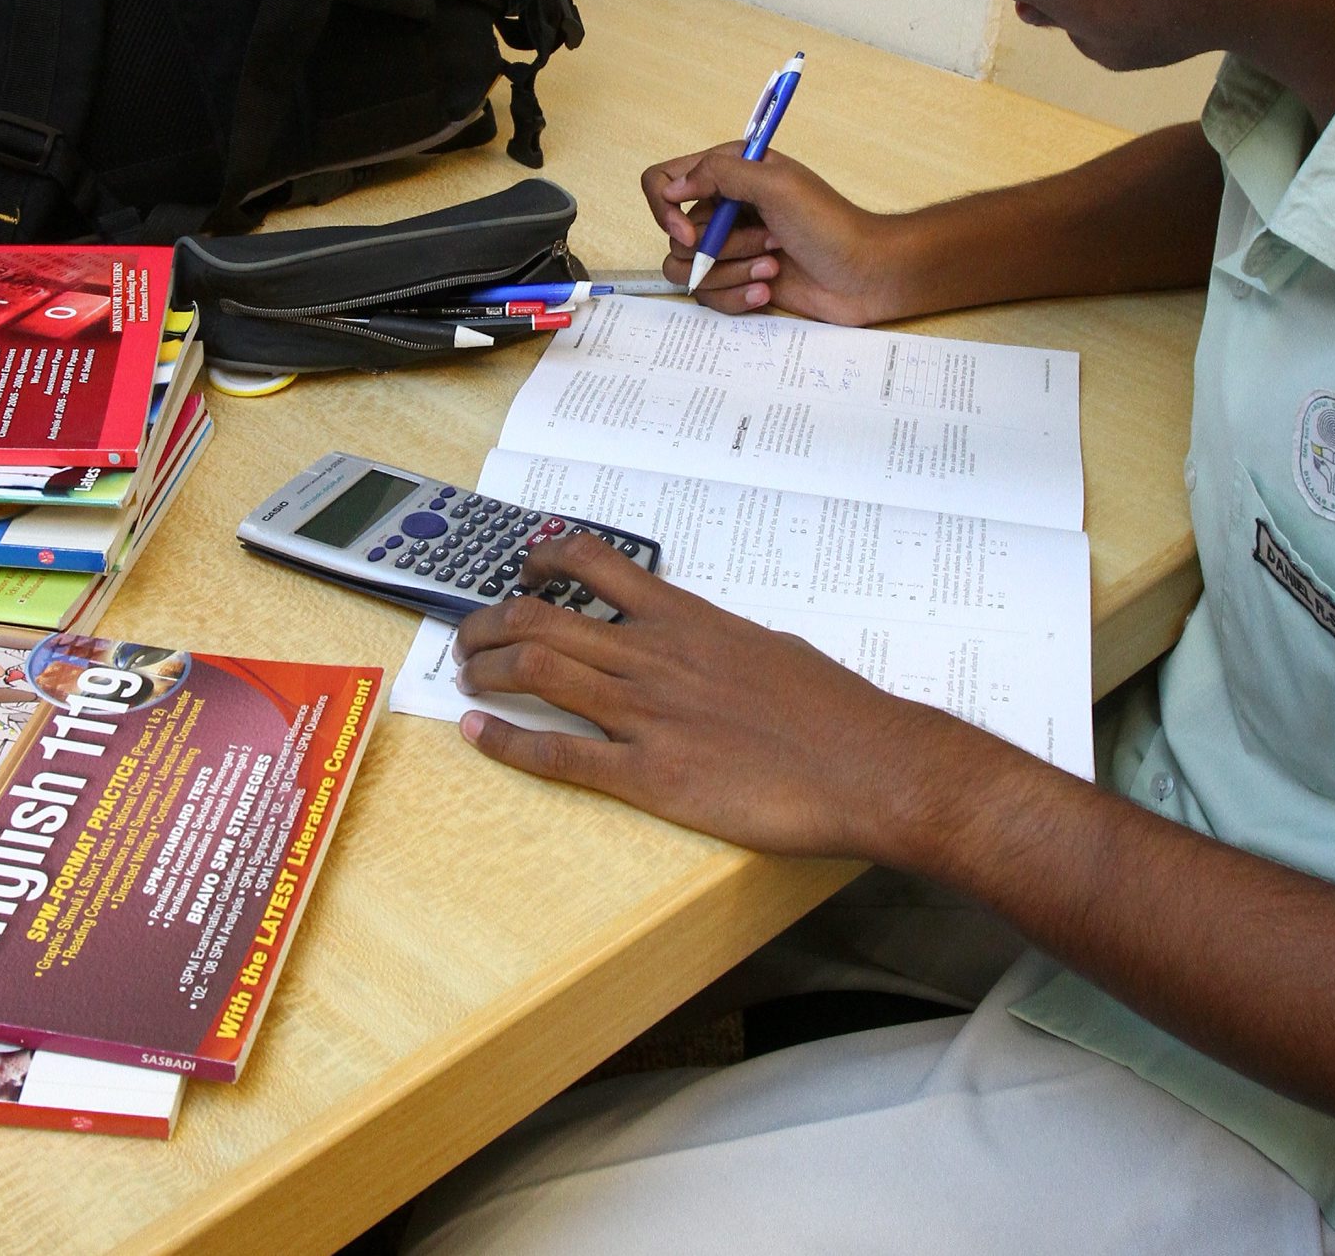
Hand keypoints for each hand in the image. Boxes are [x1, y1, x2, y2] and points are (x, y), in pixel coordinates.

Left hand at [452, 533, 978, 858]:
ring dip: (487, 670)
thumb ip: (720, 644)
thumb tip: (706, 646)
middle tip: (471, 635)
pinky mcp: (650, 776)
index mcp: (686, 619)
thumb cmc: (834, 712)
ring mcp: (647, 715)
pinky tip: (478, 734)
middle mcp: (655, 657)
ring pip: (538, 672)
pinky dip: (508, 742)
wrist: (868, 766)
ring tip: (466, 676)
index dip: (543, 559)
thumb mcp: (770, 649)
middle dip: (490, 623)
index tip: (523, 565)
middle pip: (542, 618)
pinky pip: (560, 755)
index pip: (595, 565)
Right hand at [641, 145, 914, 322]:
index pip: (663, 181)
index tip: (688, 233)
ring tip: (772, 267)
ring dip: (731, 273)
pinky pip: (707, 295)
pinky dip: (736, 297)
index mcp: (728, 172)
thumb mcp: (776, 184)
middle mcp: (722, 207)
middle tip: (769, 243)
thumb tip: (672, 188)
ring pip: (687, 269)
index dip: (665, 209)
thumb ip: (719, 174)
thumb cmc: (830, 224)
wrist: (865, 275)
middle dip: (722, 248)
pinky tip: (769, 290)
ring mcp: (728, 246)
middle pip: (675, 234)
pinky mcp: (737, 280)